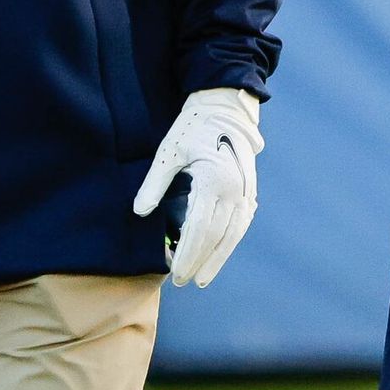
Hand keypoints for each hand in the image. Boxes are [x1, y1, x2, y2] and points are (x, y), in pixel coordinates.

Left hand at [132, 87, 263, 287]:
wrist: (224, 108)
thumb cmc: (191, 129)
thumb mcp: (168, 153)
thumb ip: (154, 184)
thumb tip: (140, 212)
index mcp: (214, 181)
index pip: (199, 229)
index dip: (187, 253)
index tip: (174, 272)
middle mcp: (234, 190)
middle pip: (217, 236)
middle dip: (199, 261)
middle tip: (184, 281)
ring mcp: (246, 191)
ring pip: (233, 234)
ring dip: (218, 258)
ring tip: (203, 277)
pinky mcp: (250, 190)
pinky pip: (242, 223)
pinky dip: (230, 242)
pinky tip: (220, 254)